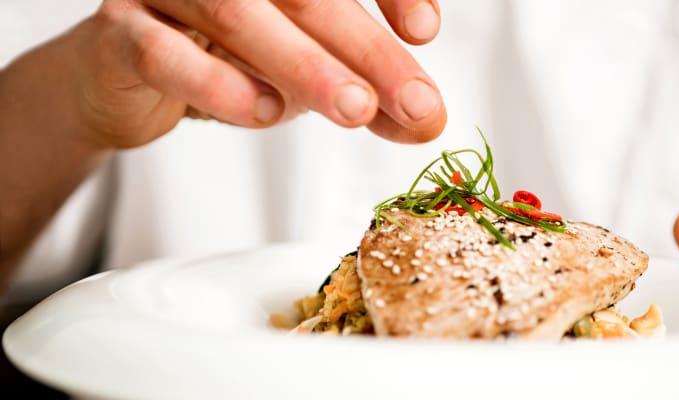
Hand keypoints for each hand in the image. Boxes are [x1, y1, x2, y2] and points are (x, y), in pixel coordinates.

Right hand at [75, 0, 445, 147]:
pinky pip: (166, 52)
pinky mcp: (121, 30)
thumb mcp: (308, 75)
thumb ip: (366, 94)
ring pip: (237, 14)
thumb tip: (426, 123)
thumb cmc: (226, 62)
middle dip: (366, 50)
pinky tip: (265, 111)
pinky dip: (221, 86)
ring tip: (354, 108)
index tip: (424, 31)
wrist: (130, 80)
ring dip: (304, 66)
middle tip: (413, 101)